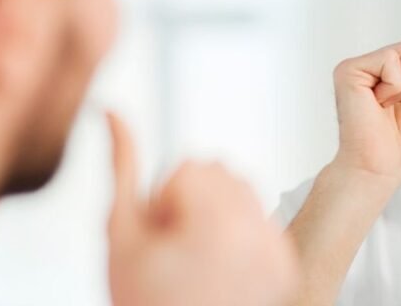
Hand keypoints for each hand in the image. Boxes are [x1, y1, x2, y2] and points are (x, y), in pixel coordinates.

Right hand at [106, 112, 297, 305]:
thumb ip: (121, 167)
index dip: (163, 202)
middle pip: (220, 173)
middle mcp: (257, 233)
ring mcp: (276, 251)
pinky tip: (218, 268)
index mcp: (219, 222)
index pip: (190, 167)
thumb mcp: (120, 235)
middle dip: (192, 202)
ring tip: (195, 259)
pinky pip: (260, 219)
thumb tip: (114, 114)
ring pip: (242, 192)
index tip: (160, 239)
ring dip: (216, 213)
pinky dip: (240, 235)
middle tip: (175, 251)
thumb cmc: (146, 302)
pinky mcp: (285, 265)